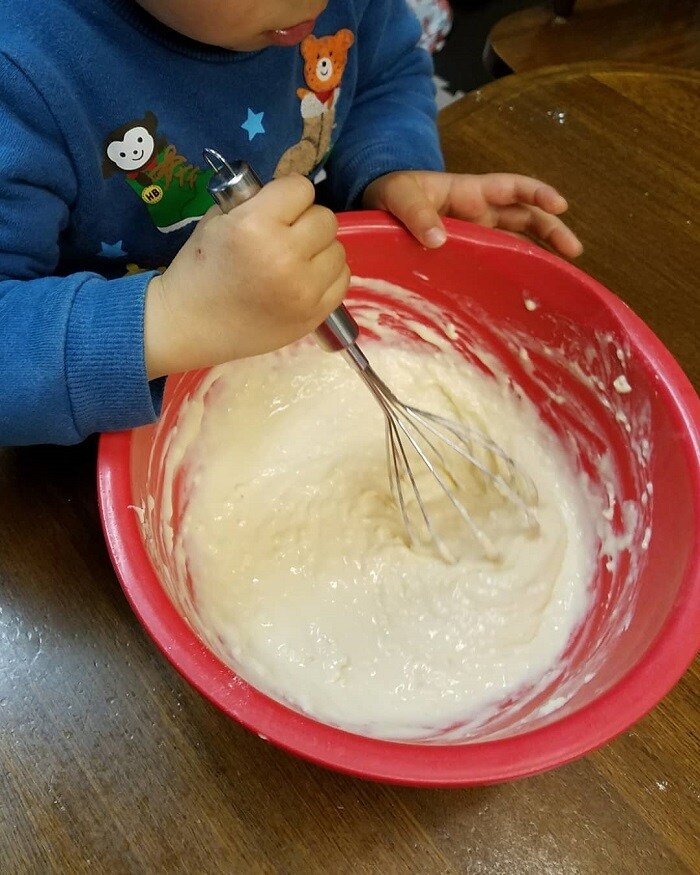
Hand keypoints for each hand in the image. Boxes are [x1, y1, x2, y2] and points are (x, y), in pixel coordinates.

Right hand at [144, 175, 349, 378]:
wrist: (191, 326)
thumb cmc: (199, 270)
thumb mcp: (217, 222)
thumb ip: (256, 202)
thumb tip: (289, 196)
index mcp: (254, 226)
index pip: (301, 188)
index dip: (288, 196)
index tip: (275, 209)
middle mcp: (285, 256)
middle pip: (326, 218)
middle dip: (306, 222)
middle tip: (284, 237)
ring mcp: (304, 289)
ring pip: (338, 249)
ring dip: (319, 250)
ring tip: (293, 262)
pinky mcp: (315, 314)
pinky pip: (342, 278)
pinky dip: (327, 276)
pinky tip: (303, 281)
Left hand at [362, 170, 582, 257]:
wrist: (377, 206)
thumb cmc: (391, 192)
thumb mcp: (399, 195)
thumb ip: (415, 213)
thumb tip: (438, 238)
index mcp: (470, 191)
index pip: (512, 188)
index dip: (537, 193)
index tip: (559, 205)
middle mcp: (480, 212)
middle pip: (526, 217)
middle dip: (552, 230)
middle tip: (573, 250)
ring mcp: (476, 234)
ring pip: (517, 241)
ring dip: (540, 253)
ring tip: (561, 275)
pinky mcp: (467, 254)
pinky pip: (495, 260)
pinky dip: (512, 271)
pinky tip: (525, 290)